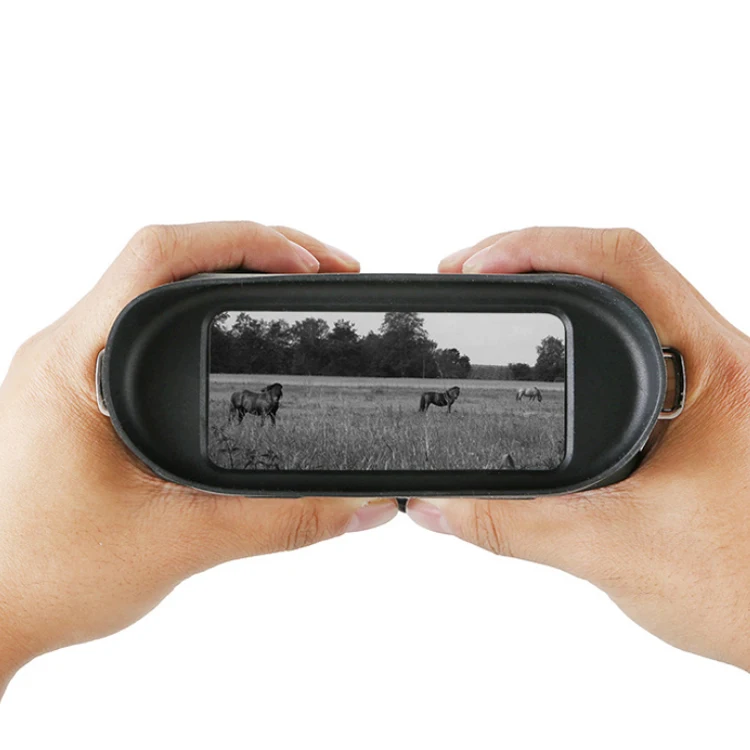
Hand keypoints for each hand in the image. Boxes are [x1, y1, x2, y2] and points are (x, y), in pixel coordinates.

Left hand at [0, 222, 397, 695]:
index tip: (310, 264)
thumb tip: (359, 504)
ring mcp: (74, 366)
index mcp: (76, 362)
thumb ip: (281, 522)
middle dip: (257, 251)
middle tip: (324, 272)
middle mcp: (68, 349)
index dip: (245, 242)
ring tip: (297, 292)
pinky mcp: (85, 389)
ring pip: (160, 287)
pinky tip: (244, 337)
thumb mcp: (179, 544)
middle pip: (168, 257)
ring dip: (232, 278)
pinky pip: (152, 323)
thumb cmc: (43, 575)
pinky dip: (208, 313)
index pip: (158, 256)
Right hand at [408, 227, 749, 669]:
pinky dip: (577, 333)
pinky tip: (546, 354)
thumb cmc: (749, 586)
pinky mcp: (696, 406)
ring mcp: (710, 380)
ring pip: (627, 301)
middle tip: (469, 274)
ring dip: (558, 289)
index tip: (475, 264)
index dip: (538, 245)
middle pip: (620, 266)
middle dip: (533, 258)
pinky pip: (631, 342)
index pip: (624, 262)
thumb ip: (513, 526)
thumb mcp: (615, 552)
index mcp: (712, 370)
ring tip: (497, 300)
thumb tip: (441, 506)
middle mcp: (716, 361)